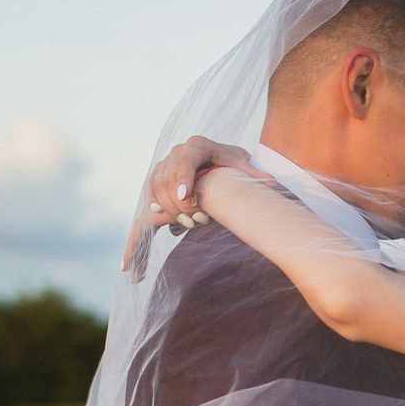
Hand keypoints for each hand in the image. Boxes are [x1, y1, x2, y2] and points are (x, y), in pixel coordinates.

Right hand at [121, 136, 271, 269]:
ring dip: (168, 212)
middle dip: (181, 203)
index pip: (185, 159)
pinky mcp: (155, 192)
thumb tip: (271, 182)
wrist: (218, 162)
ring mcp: (161, 173)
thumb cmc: (232, 164)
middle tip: (197, 221)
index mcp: (196, 146)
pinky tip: (133, 259)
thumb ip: (253, 175)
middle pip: (167, 180)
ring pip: (154, 194)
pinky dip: (139, 233)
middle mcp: (174, 156)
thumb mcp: (244, 167)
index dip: (183, 177)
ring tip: (189, 226)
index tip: (185, 194)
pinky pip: (144, 212)